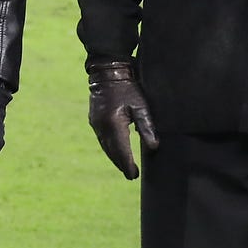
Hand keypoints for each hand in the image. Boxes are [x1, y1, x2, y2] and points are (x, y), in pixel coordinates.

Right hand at [87, 60, 159, 180]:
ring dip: (114, 157)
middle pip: (112, 152)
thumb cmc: (128, 87)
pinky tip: (115, 151)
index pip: (122, 150)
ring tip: (124, 166)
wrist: (107, 72)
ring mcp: (95, 123)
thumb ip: (147, 126)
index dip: (128, 165)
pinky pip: (101, 139)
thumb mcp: (141, 106)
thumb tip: (154, 147)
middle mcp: (101, 126)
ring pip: (105, 146)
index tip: (134, 175)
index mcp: (114, 124)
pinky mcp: (93, 119)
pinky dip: (109, 148)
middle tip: (131, 175)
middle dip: (121, 164)